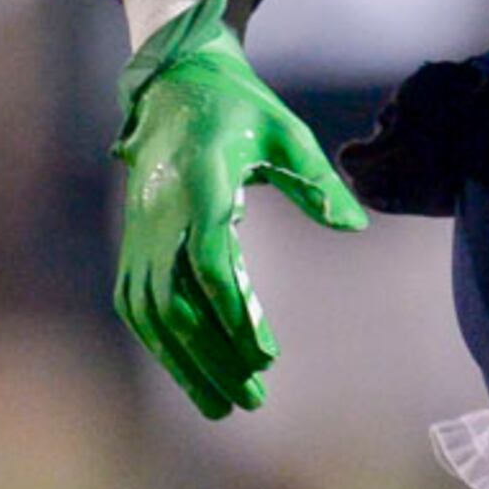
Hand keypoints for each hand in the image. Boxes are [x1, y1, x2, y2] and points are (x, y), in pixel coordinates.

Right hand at [109, 0, 366, 416]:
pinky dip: (158, 342)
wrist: (174, 84)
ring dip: (183, 362)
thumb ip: (318, 180)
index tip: (265, 352)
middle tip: (252, 398)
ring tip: (223, 404)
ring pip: (150, 311)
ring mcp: (140, 229)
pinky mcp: (132, 240)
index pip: (209, 259)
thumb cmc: (238, 108)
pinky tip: (188, 372)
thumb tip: (355, 225)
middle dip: (212, 357)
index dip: (234, 310)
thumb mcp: (286, 132)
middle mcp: (160, 212)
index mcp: (199, 181)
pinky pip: (135, 302)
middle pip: (176, 301)